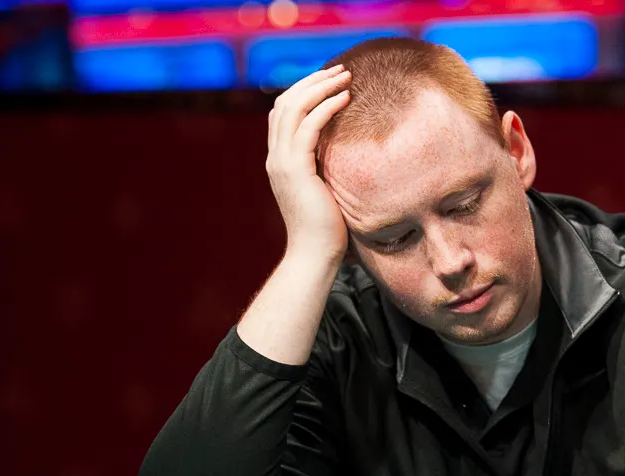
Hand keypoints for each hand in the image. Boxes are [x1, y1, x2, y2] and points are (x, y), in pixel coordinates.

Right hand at [265, 65, 352, 265]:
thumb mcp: (327, 191)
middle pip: (285, 103)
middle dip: (313, 81)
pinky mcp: (295, 169)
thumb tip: (348, 156)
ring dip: (320, 87)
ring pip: (293, 107)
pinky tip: (346, 99)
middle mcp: (276, 158)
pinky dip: (326, 107)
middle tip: (342, 70)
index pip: (284, 113)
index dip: (305, 91)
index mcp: (280, 161)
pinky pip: (308, 126)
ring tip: (346, 77)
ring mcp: (282, 162)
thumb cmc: (327, 230)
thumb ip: (327, 169)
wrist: (315, 255)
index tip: (332, 82)